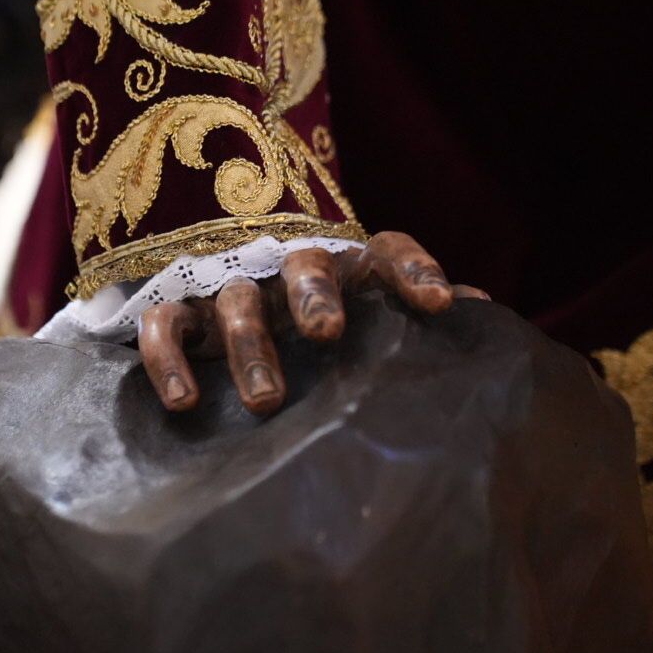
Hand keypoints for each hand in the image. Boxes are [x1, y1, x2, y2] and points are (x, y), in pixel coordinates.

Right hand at [138, 231, 486, 414]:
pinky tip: (185, 402)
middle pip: (305, 263)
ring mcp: (229, 286)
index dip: (415, 269)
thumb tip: (485, 316)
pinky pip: (167, 325)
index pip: (385, 249)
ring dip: (249, 346)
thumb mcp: (365, 318)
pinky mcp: (177, 309)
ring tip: (267, 401)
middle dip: (315, 294)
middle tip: (328, 333)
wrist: (212, 283)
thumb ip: (413, 317)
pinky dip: (170, 359)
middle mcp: (286, 266)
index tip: (441, 304)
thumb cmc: (314, 317)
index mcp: (343, 266)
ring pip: (236, 300)